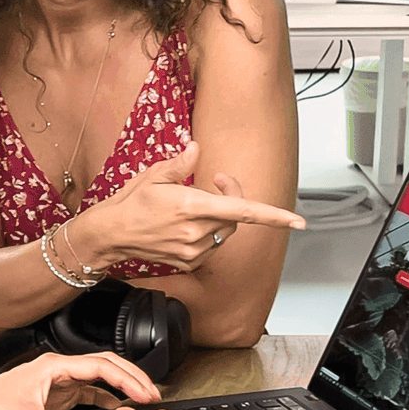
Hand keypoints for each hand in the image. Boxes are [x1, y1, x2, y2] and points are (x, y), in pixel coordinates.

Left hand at [0, 351, 160, 409]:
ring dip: (123, 388)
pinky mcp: (59, 395)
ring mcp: (61, 382)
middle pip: (107, 366)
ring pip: (101, 379)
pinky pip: (91, 393)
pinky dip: (108, 400)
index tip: (145, 392)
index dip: (127, 378)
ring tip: (145, 403)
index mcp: (55, 367)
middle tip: (155, 395)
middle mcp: (61, 370)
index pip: (101, 366)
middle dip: (133, 378)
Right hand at [73, 140, 303, 271]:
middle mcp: (196, 232)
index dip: (274, 216)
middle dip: (233, 198)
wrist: (110, 236)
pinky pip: (211, 246)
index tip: (298, 221)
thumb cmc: (130, 203)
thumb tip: (197, 148)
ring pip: (224, 232)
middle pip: (236, 217)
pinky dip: (207, 233)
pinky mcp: (188, 261)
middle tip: (217, 179)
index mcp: (192, 206)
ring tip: (195, 204)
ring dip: (220, 216)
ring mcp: (193, 250)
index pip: (243, 211)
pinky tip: (186, 225)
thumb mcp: (154, 175)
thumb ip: (182, 163)